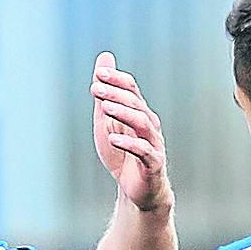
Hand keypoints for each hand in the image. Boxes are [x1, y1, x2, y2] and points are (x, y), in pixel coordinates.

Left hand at [90, 52, 170, 212]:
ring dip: (124, 114)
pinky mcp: (153, 164)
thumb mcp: (107, 122)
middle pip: (136, 104)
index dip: (117, 80)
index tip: (99, 74)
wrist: (137, 190)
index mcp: (139, 113)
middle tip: (96, 88)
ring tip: (105, 108)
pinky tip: (113, 138)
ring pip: (142, 124)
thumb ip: (105, 94)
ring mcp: (153, 144)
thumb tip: (103, 59)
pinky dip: (129, 143)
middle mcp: (149, 125)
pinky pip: (144, 151)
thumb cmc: (122, 155)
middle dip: (116, 94)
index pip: (132, 89)